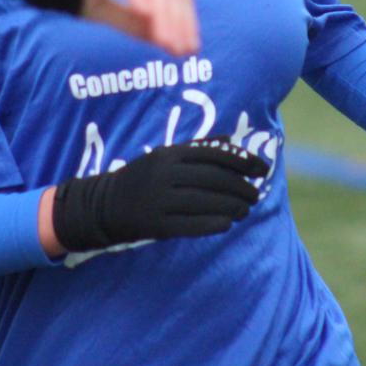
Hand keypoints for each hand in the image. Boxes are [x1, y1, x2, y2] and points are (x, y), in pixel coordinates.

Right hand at [51, 137, 267, 252]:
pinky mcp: (155, 224)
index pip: (215, 154)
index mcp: (170, 153)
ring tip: (245, 210)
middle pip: (214, 179)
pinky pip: (191, 225)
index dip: (243, 161)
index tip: (262, 169)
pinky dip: (213, 224)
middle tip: (256, 194)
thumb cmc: (143, 178)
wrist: (104, 205)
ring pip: (206, 202)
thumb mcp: (165, 156)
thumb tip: (231, 140)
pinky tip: (227, 224)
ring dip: (232, 207)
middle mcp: (165, 174)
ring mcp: (159, 199)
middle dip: (241, 187)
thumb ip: (197, 148)